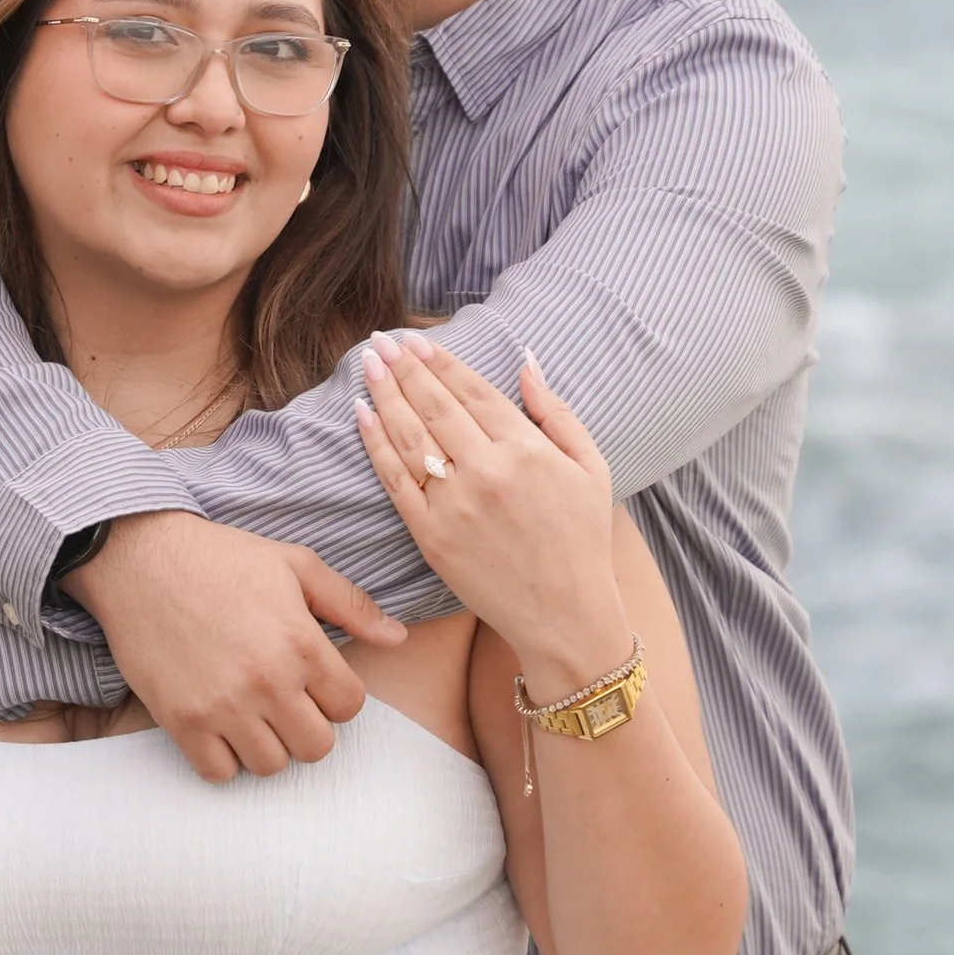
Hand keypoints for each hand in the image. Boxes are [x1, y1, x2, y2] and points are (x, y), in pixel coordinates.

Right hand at [73, 509, 406, 782]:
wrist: (139, 559)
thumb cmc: (221, 559)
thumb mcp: (295, 566)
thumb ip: (351, 605)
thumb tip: (398, 637)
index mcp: (301, 643)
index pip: (350, 707)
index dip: (337, 695)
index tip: (315, 680)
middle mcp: (267, 681)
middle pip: (318, 747)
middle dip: (309, 726)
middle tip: (287, 701)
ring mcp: (222, 706)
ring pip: (271, 765)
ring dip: (268, 744)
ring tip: (253, 713)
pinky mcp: (181, 721)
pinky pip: (219, 773)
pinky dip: (223, 758)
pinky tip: (220, 725)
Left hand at [356, 338, 626, 690]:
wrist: (564, 614)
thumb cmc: (582, 539)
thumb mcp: (591, 467)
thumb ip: (557, 412)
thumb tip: (526, 362)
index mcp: (526, 449)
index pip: (472, 391)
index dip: (440, 362)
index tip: (416, 339)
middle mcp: (487, 471)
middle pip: (434, 406)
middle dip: (404, 368)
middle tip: (380, 341)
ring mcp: (454, 504)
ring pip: (410, 437)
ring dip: (385, 395)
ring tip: (368, 365)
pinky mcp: (431, 536)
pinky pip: (395, 481)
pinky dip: (375, 445)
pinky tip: (362, 416)